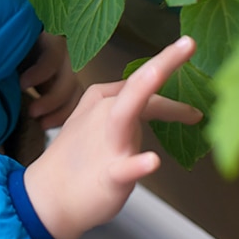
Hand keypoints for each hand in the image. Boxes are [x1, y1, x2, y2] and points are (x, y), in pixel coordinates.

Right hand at [22, 36, 202, 238]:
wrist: (49, 195)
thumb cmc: (79, 159)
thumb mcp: (99, 124)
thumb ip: (125, 109)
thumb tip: (156, 102)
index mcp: (102, 100)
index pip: (142, 83)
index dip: (168, 68)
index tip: (188, 51)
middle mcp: (103, 115)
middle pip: (138, 88)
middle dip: (164, 63)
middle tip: (189, 43)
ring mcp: (105, 144)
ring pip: (125, 116)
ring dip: (145, 96)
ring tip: (160, 75)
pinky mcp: (108, 175)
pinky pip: (124, 169)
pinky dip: (137, 165)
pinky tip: (152, 161)